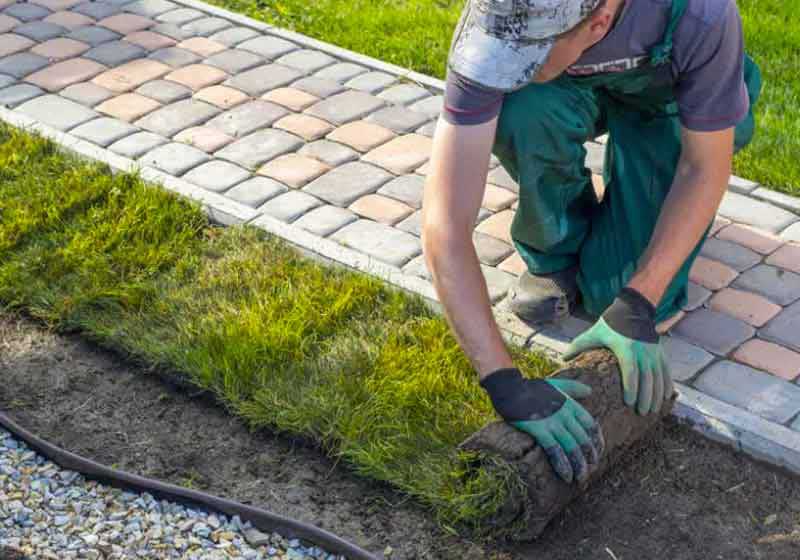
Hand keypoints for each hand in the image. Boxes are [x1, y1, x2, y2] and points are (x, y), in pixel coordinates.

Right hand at [479, 367, 604, 483]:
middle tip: (589, 471)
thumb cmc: (531, 388)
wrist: (510, 388)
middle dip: (589, 459)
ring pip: (572, 447)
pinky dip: (562, 464)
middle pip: (583, 440)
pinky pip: (555, 450)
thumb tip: (590, 391)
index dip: (596, 442)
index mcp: (570, 404)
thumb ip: (573, 388)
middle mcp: (565, 414)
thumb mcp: (556, 384)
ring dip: (578, 466)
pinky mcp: (539, 429)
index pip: (591, 426)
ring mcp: (553, 422)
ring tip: (580, 478)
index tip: (596, 455)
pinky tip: (566, 476)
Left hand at [563, 287, 673, 414]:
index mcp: (626, 349)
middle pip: (647, 379)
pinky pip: (666, 371)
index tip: (629, 403)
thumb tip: (563, 358)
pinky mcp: (659, 352)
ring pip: (658, 377)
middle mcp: (643, 352)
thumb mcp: (594, 333)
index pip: (630, 372)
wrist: (633, 309)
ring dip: (657, 395)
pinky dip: (667, 385)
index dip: (631, 388)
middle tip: (641, 413)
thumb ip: (579, 345)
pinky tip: (667, 398)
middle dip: (645, 397)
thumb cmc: (610, 324)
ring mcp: (653, 353)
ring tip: (653, 410)